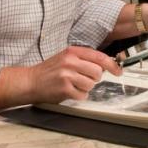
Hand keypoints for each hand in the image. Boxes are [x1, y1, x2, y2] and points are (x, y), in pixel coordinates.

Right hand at [0, 46, 120, 110]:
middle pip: (98, 72)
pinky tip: (68, 92)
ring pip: (91, 85)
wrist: (29, 81)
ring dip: (85, 88)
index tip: (118, 71)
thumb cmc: (48, 71)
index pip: (99, 57)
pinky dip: (78, 96)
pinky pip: (82, 95)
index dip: (112, 65)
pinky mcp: (64, 89)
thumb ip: (83, 59)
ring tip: (72, 85)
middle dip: (94, 79)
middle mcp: (70, 62)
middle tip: (83, 79)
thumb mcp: (65, 58)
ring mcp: (67, 75)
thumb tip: (105, 65)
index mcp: (72, 52)